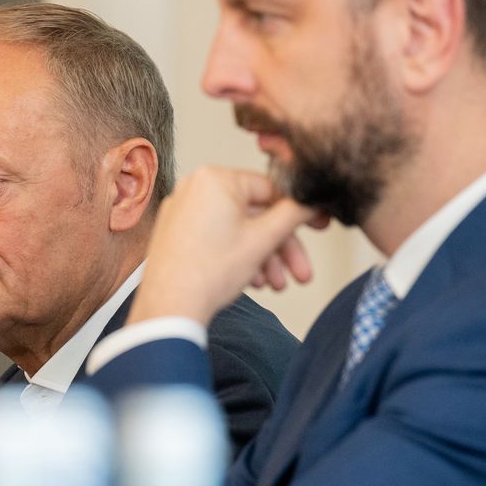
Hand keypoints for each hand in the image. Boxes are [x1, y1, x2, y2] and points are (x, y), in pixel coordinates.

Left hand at [128, 166, 321, 326]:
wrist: (170, 306)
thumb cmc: (208, 273)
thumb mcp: (263, 240)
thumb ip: (293, 214)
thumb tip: (309, 201)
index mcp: (215, 179)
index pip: (270, 189)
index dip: (297, 212)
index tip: (315, 225)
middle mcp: (194, 187)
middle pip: (254, 214)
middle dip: (281, 247)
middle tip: (300, 271)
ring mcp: (182, 209)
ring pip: (237, 228)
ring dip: (262, 257)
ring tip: (276, 285)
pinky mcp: (176, 230)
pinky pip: (216, 235)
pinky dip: (237, 255)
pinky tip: (252, 281)